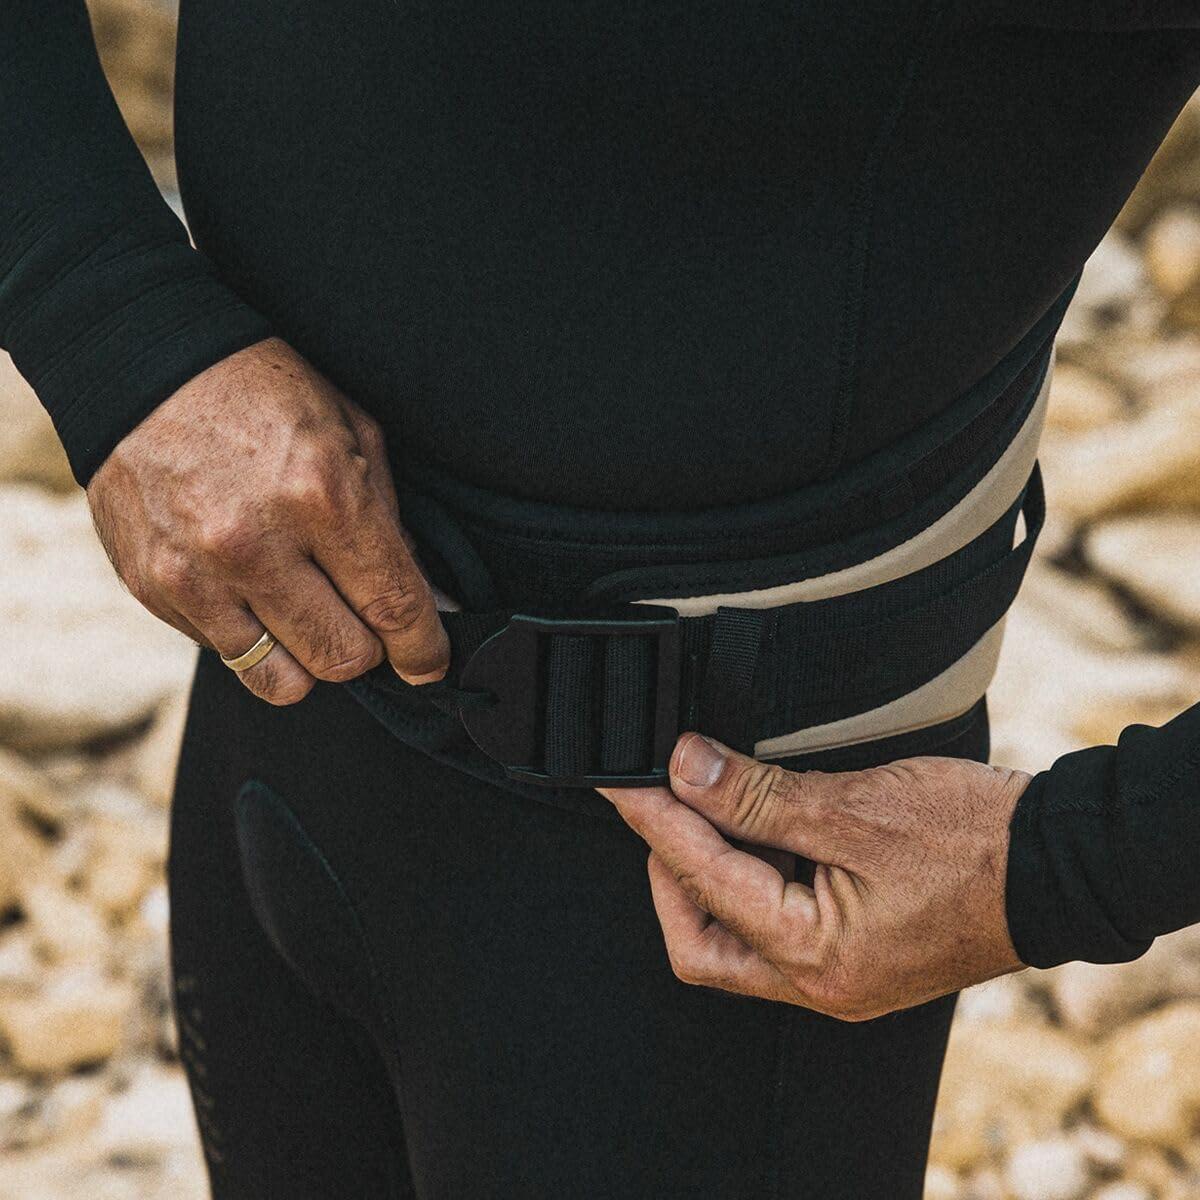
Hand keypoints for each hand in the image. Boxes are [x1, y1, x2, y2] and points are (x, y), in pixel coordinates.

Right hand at [87, 338, 448, 703]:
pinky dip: (254, 639)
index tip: (429, 663)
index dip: (423, 649)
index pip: (393, 607)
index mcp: (320, 495)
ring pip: (285, 681)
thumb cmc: (263, 395)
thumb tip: (425, 600)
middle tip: (363, 617)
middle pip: (343, 658)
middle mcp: (257, 545)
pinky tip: (254, 592)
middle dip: (368, 647)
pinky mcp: (155, 591)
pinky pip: (229, 656)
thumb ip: (391, 523)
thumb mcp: (352, 431)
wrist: (142, 367)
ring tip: (310, 616)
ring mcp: (199, 575)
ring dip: (309, 658)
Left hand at [598, 734, 1030, 1019]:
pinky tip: (749, 833)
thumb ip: (759, 795)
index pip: (704, 883)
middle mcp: (821, 983)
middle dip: (667, 876)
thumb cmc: (975, 836)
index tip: (624, 782)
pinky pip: (775, 930)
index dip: (656, 823)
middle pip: (702, 945)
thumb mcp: (854, 805)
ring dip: (707, 879)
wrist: (1060, 861)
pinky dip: (750, 883)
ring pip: (734, 941)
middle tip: (657, 809)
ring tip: (700, 810)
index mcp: (817, 956)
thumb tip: (686, 767)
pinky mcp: (854, 954)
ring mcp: (838, 975)